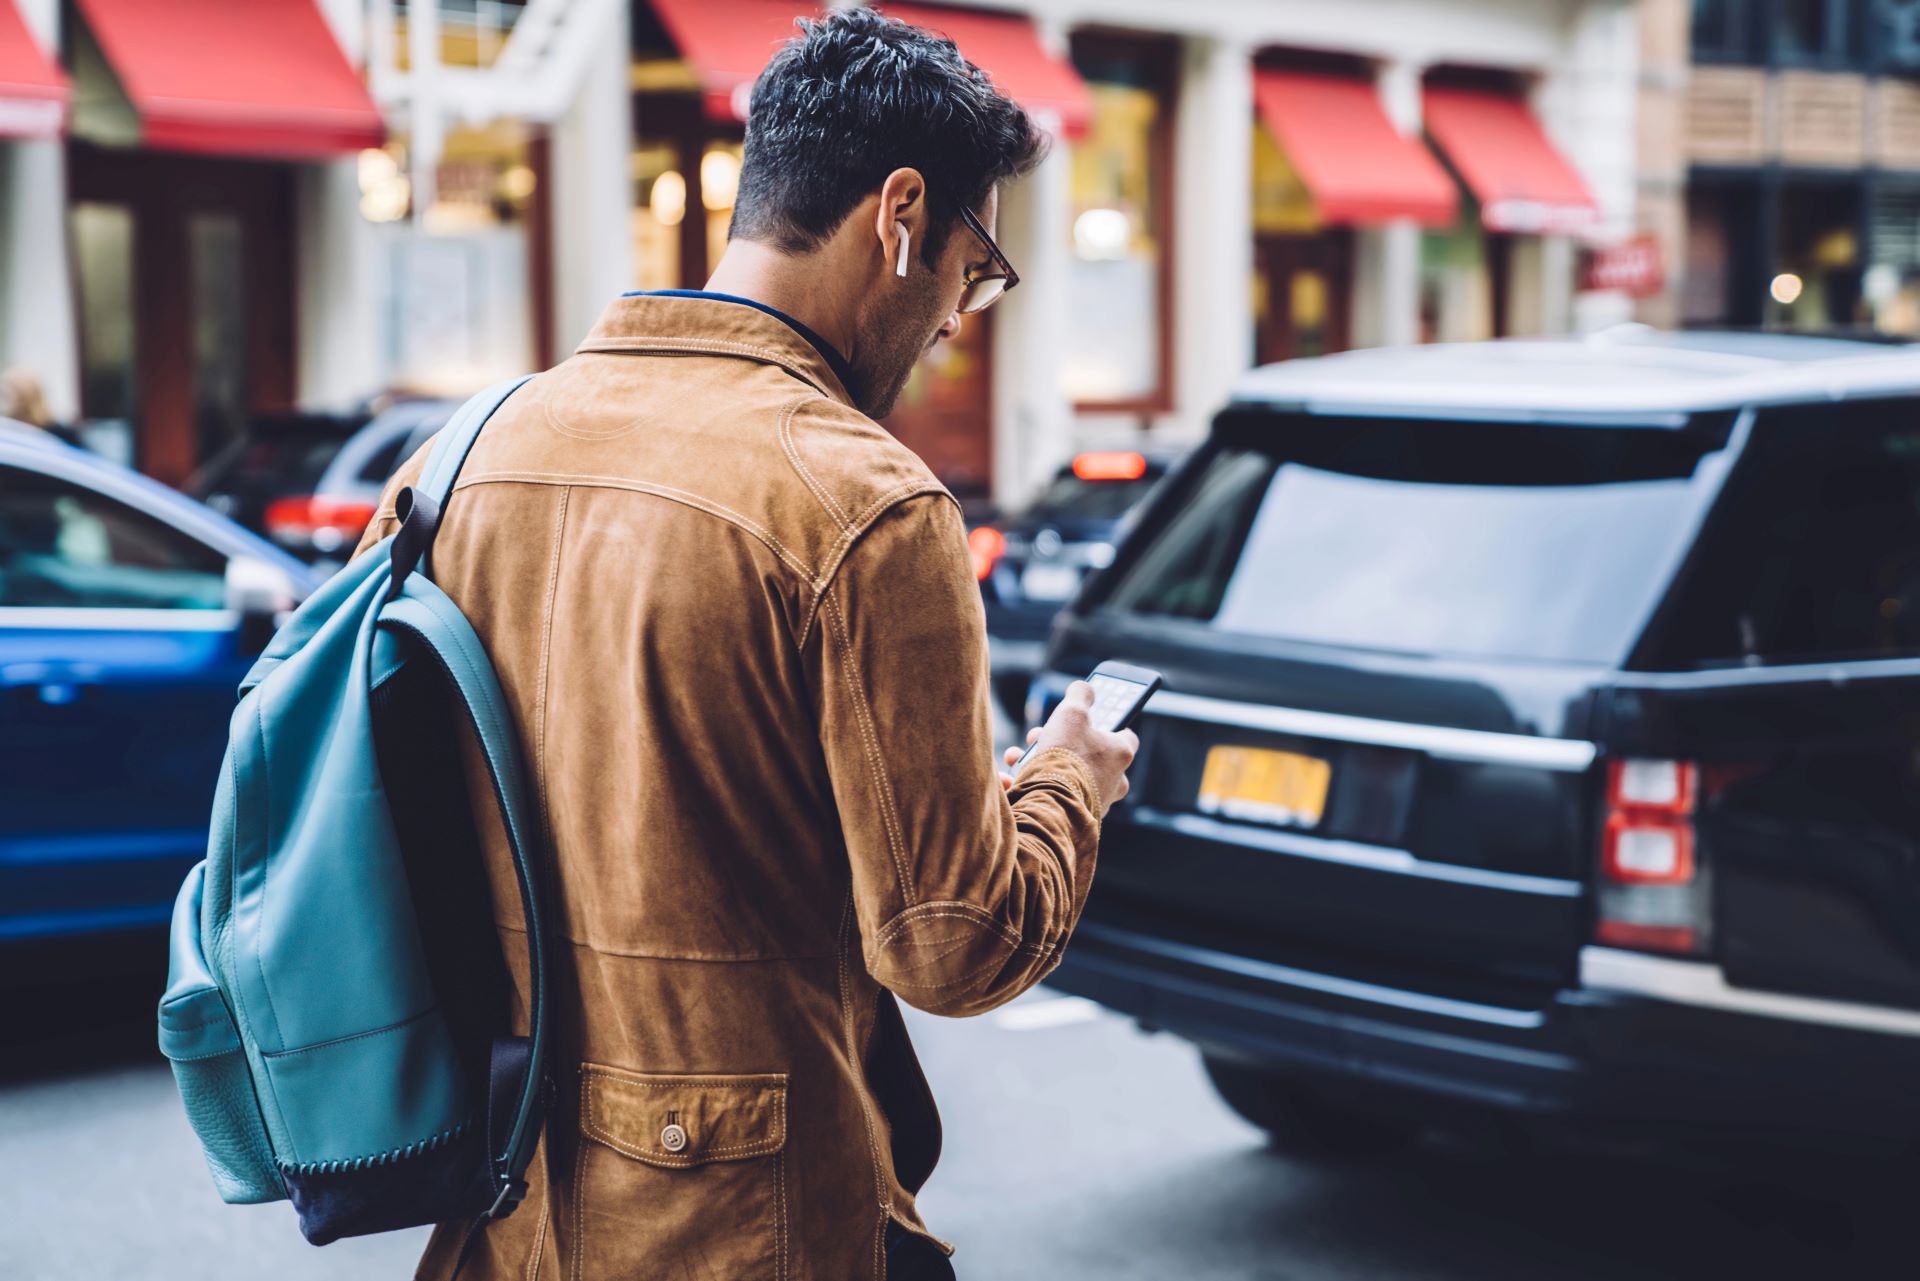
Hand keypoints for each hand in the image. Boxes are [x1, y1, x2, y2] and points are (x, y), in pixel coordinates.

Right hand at [997, 681, 1137, 813]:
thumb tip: (1085, 687)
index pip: (1125, 733)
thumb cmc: (1065, 757)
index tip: (1088, 717)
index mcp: (1122, 754)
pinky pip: (1060, 793)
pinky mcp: (1079, 817)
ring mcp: (1098, 801)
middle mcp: (1116, 781)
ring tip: (1022, 755)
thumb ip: (1080, 694)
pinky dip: (1041, 782)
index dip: (1106, 722)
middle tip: (1043, 734)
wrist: (1051, 805)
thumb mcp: (1071, 713)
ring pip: (1072, 773)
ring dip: (1047, 760)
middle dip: (1064, 741)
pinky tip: (1017, 775)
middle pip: (1092, 753)